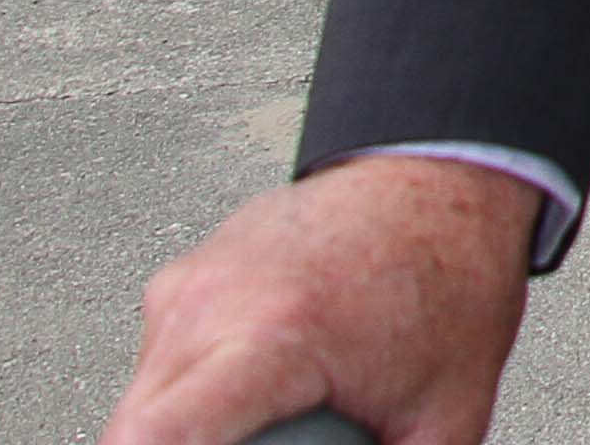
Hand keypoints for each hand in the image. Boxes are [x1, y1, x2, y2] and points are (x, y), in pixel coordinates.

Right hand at [103, 153, 532, 444]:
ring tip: (283, 424)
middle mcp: (207, 304)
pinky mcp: (179, 281)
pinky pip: (160, 372)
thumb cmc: (451, 274)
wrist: (444, 171)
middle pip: (138, 434)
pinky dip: (194, 403)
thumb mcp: (445, 412)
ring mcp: (184, 287)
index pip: (156, 438)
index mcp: (269, 335)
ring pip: (143, 409)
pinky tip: (264, 400)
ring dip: (188, 436)